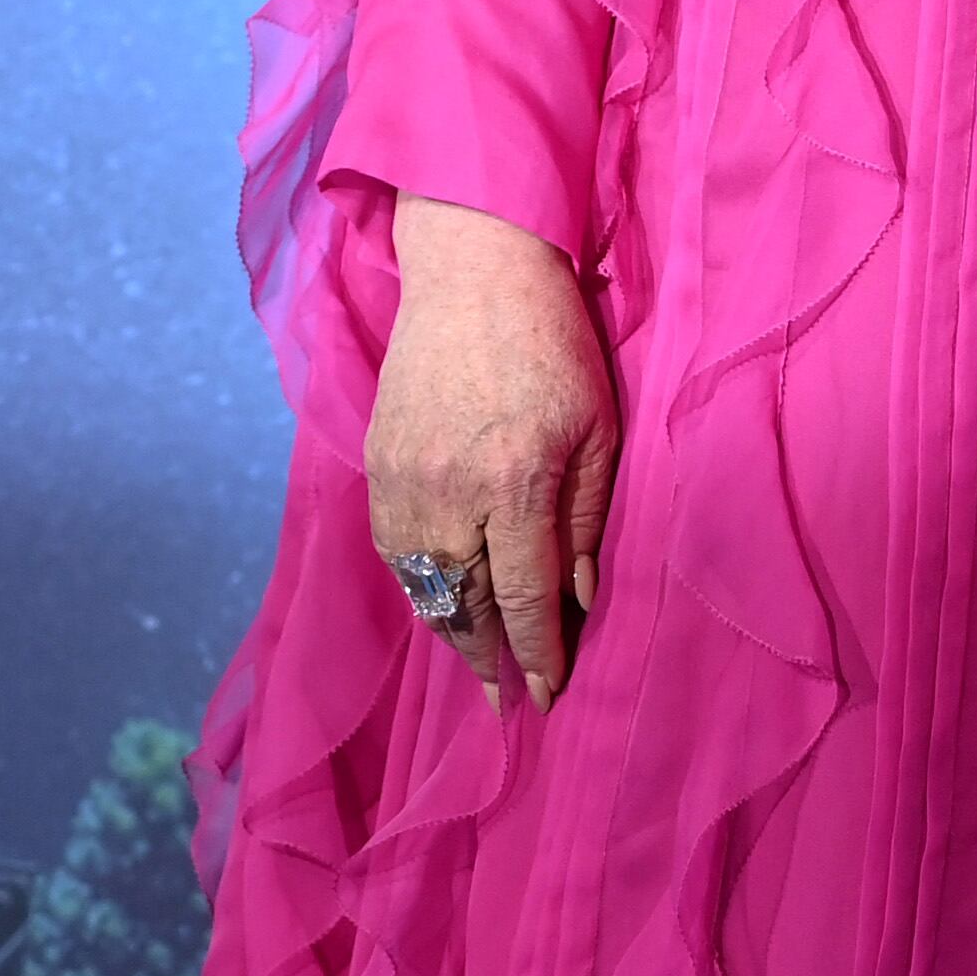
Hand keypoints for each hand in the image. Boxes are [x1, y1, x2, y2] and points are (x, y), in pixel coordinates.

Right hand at [367, 195, 619, 708]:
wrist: (471, 272)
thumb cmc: (554, 343)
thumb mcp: (600, 427)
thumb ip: (586, 518)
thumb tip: (579, 597)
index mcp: (515, 482)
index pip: (522, 596)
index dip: (536, 654)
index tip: (545, 699)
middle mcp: (449, 493)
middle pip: (464, 606)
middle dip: (490, 660)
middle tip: (510, 702)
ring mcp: (403, 482)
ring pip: (424, 589)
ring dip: (453, 633)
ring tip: (483, 664)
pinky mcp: (376, 468)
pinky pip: (397, 553)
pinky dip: (423, 589)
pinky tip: (446, 604)